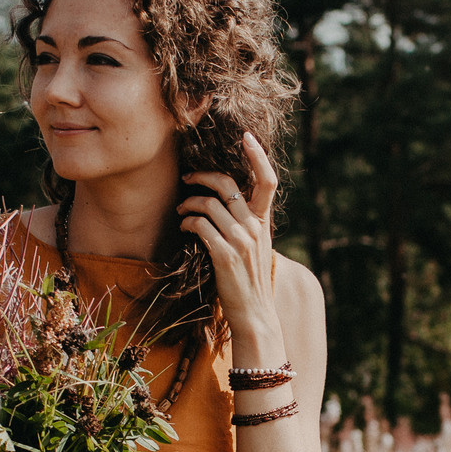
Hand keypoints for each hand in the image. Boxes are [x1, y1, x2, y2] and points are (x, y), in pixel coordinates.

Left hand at [178, 135, 285, 359]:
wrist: (254, 314)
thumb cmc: (249, 279)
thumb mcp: (255, 246)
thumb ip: (247, 223)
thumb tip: (226, 201)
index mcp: (265, 222)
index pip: (268, 180)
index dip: (258, 156)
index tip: (246, 137)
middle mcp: (255, 227)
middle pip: (227, 184)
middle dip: (202, 176)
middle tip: (187, 179)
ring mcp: (241, 240)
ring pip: (209, 204)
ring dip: (188, 202)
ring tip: (181, 209)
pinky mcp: (225, 255)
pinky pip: (200, 225)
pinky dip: (188, 220)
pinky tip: (184, 225)